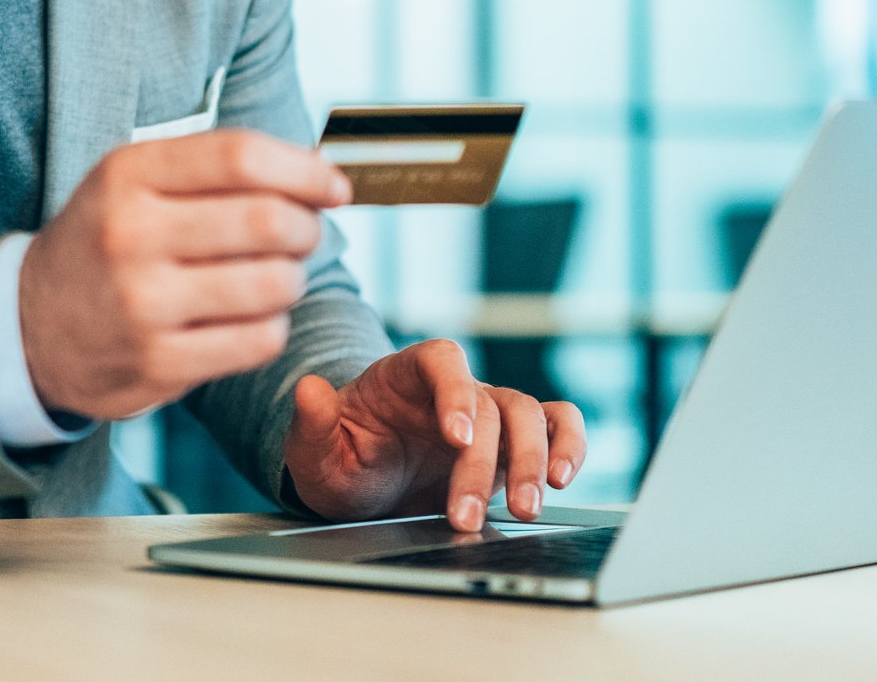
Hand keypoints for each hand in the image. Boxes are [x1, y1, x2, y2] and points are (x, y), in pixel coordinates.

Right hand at [18, 130, 351, 419]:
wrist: (30, 326)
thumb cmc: (107, 240)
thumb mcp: (136, 181)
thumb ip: (216, 167)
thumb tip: (319, 171)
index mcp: (128, 174)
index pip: (241, 158)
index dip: (305, 170)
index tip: (334, 186)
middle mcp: (131, 234)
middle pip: (267, 220)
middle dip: (307, 227)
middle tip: (304, 234)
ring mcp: (143, 303)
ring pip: (273, 283)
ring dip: (294, 279)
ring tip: (276, 275)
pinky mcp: (158, 362)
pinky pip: (259, 339)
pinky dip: (273, 325)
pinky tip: (251, 316)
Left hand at [281, 339, 586, 532]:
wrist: (364, 485)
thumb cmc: (342, 457)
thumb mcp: (315, 450)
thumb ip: (314, 422)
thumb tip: (307, 390)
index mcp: (404, 375)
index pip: (441, 361)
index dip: (455, 392)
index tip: (457, 437)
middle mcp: (452, 389)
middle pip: (489, 403)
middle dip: (485, 463)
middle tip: (467, 515)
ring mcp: (487, 414)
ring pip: (529, 416)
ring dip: (530, 463)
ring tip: (524, 509)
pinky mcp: (512, 445)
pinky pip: (555, 427)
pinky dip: (568, 446)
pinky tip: (562, 479)